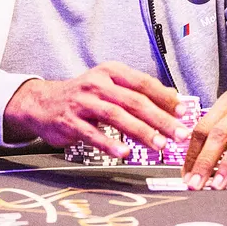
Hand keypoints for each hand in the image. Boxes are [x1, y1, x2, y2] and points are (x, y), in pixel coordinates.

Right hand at [4, 62, 186, 157]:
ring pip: (117, 116)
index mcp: (111, 72)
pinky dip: (109, 143)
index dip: (165, 98)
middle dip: (160, 119)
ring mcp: (82, 102)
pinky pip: (92, 133)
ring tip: (159, 145)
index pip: (144, 83)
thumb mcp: (110, 87)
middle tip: (179, 134)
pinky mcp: (70, 121)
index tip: (183, 113)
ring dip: (141, 131)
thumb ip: (138, 94)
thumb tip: (173, 103)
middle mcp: (98, 84)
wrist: (43, 102)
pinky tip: (124, 152)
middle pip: (134, 101)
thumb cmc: (84, 97)